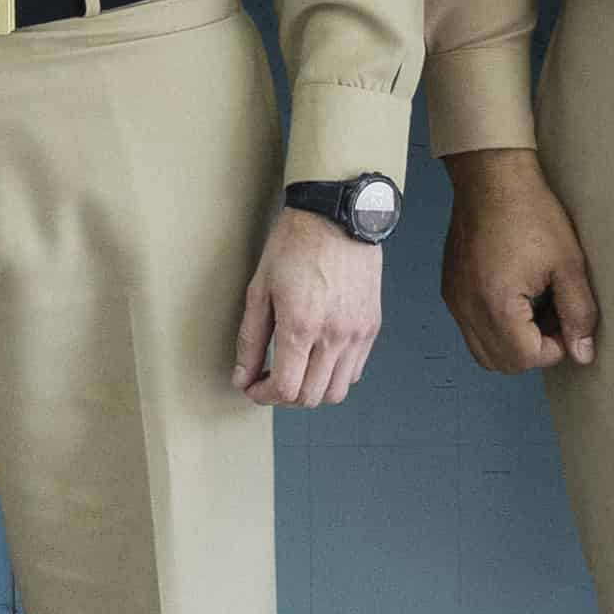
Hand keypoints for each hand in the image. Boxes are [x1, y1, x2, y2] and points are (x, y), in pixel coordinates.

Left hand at [233, 206, 384, 408]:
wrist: (337, 216)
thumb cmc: (295, 244)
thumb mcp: (260, 289)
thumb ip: (251, 339)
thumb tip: (242, 376)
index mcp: (301, 327)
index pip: (285, 389)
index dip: (264, 397)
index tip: (253, 387)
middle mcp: (334, 336)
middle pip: (310, 397)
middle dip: (284, 397)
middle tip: (269, 381)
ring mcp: (357, 333)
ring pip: (336, 391)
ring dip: (312, 391)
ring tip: (296, 372)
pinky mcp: (371, 326)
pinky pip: (355, 370)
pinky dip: (334, 375)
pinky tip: (319, 357)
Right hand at [440, 148, 599, 373]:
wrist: (491, 177)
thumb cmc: (529, 212)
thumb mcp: (568, 263)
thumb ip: (578, 313)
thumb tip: (582, 353)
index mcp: (496, 304)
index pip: (526, 358)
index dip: (555, 348)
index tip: (566, 320)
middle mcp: (467, 308)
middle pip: (501, 363)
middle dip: (533, 351)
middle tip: (553, 317)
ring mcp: (454, 300)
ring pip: (483, 351)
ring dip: (513, 343)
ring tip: (535, 308)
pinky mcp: (450, 290)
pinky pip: (471, 328)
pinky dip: (495, 327)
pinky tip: (515, 297)